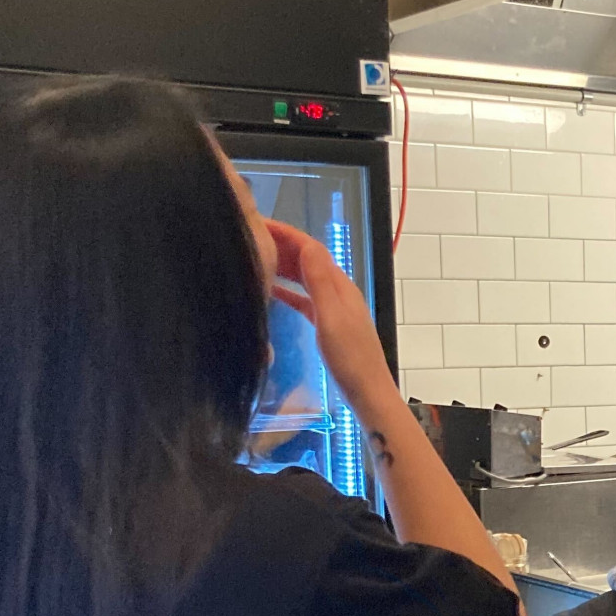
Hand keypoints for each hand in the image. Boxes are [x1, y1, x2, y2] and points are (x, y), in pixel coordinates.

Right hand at [266, 218, 394, 416]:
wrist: (367, 393)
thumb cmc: (350, 360)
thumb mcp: (332, 318)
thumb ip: (321, 283)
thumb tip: (307, 245)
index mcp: (340, 286)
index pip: (311, 249)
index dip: (286, 233)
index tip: (258, 222)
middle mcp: (339, 291)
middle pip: (308, 259)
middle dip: (281, 245)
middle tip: (249, 237)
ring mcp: (334, 308)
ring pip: (305, 278)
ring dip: (283, 265)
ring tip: (255, 258)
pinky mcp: (328, 324)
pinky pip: (305, 299)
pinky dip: (288, 291)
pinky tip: (271, 291)